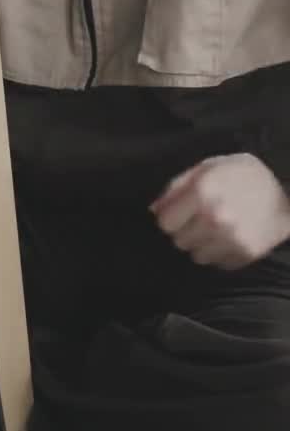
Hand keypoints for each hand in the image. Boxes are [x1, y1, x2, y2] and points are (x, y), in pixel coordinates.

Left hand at [150, 153, 289, 270]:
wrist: (287, 190)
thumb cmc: (241, 175)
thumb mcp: (207, 167)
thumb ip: (177, 187)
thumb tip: (154, 210)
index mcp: (202, 191)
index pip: (165, 222)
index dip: (171, 217)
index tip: (181, 213)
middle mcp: (214, 217)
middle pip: (179, 241)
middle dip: (186, 231)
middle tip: (202, 219)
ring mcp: (231, 238)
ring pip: (197, 256)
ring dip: (202, 244)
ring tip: (217, 229)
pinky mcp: (245, 253)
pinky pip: (217, 263)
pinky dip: (221, 253)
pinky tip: (231, 237)